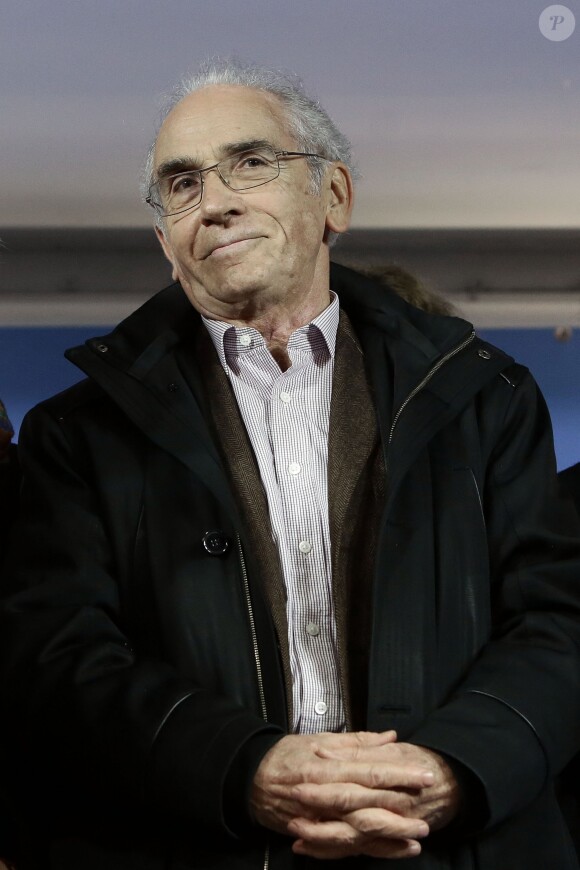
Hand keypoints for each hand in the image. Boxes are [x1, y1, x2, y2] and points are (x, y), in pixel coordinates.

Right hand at [251, 731, 433, 858]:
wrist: (250, 779)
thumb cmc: (286, 755)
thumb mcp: (319, 738)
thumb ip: (357, 741)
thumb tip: (389, 738)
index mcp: (326, 764)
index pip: (368, 768)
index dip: (397, 772)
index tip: (423, 773)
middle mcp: (323, 792)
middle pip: (366, 799)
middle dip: (400, 803)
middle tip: (427, 804)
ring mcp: (319, 817)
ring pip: (358, 827)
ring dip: (390, 832)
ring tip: (419, 833)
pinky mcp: (316, 834)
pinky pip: (348, 846)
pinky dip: (372, 849)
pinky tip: (396, 850)